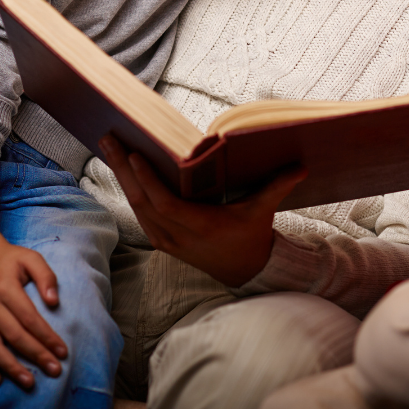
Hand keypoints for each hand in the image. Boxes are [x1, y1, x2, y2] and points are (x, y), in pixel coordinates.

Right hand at [0, 234, 67, 388]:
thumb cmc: (11, 258)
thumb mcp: (32, 258)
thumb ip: (46, 276)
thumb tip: (54, 302)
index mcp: (6, 288)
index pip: (29, 318)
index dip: (46, 336)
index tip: (62, 351)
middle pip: (14, 336)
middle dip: (36, 355)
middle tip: (54, 370)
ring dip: (11, 367)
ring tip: (29, 381)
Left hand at [99, 134, 305, 286]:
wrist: (243, 271)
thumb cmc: (251, 235)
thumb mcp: (262, 211)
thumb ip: (277, 186)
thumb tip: (300, 166)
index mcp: (201, 226)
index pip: (166, 203)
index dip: (148, 181)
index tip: (135, 155)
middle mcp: (178, 236)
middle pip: (142, 201)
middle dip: (122, 169)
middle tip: (109, 138)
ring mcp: (166, 240)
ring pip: (136, 206)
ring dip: (121, 177)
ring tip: (109, 146)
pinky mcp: (161, 240)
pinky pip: (140, 212)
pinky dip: (129, 189)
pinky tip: (121, 169)